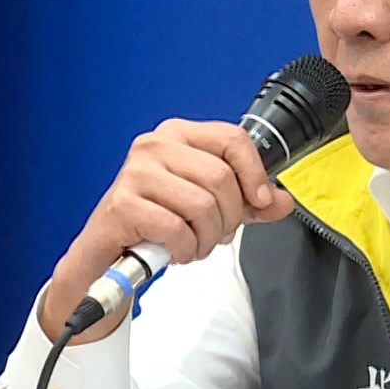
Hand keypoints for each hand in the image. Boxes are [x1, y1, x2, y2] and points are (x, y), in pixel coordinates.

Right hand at [39, 119, 295, 343]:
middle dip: (229, 217)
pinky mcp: (122, 204)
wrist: (107, 254)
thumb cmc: (156, 222)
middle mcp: (154, 146)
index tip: (259, 201)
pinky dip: (185, 249)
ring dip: (206, 238)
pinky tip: (176, 251)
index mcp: (178, 135)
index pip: (232, 138)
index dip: (254, 173)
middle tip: (217, 234)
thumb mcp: (211, 208)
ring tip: (194, 244)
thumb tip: (282, 201)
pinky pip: (176, 229)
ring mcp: (134, 173)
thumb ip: (248, 203)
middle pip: (220, 178)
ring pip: (202, 205)